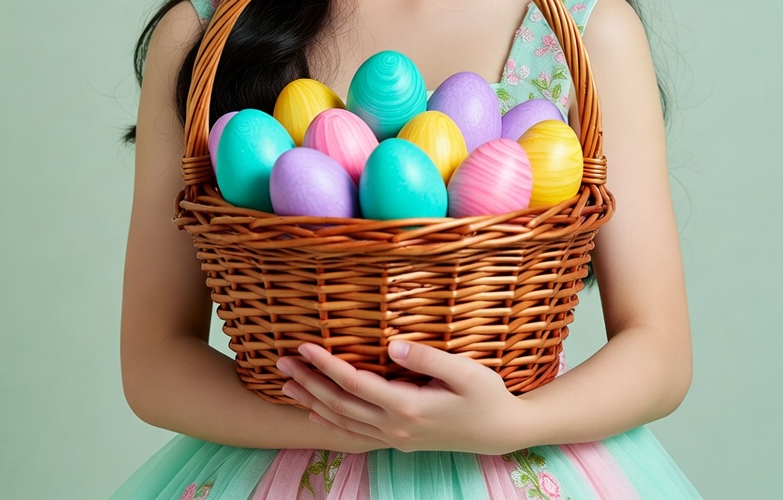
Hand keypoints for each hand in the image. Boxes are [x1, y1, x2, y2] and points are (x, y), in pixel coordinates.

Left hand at [275, 340, 532, 453]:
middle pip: (340, 404)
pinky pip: (355, 433)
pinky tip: (316, 415)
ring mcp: (395, 436)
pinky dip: (331, 423)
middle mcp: (394, 426)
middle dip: (308, 383)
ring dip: (312, 402)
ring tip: (286, 385)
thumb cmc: (486, 395)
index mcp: (406, 407)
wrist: (501, 431)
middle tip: (281, 362)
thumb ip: (427, 357)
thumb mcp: (465, 371)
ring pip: (342, 421)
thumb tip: (392, 344)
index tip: (304, 346)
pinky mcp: (399, 439)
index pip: (354, 383)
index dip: (326, 365)